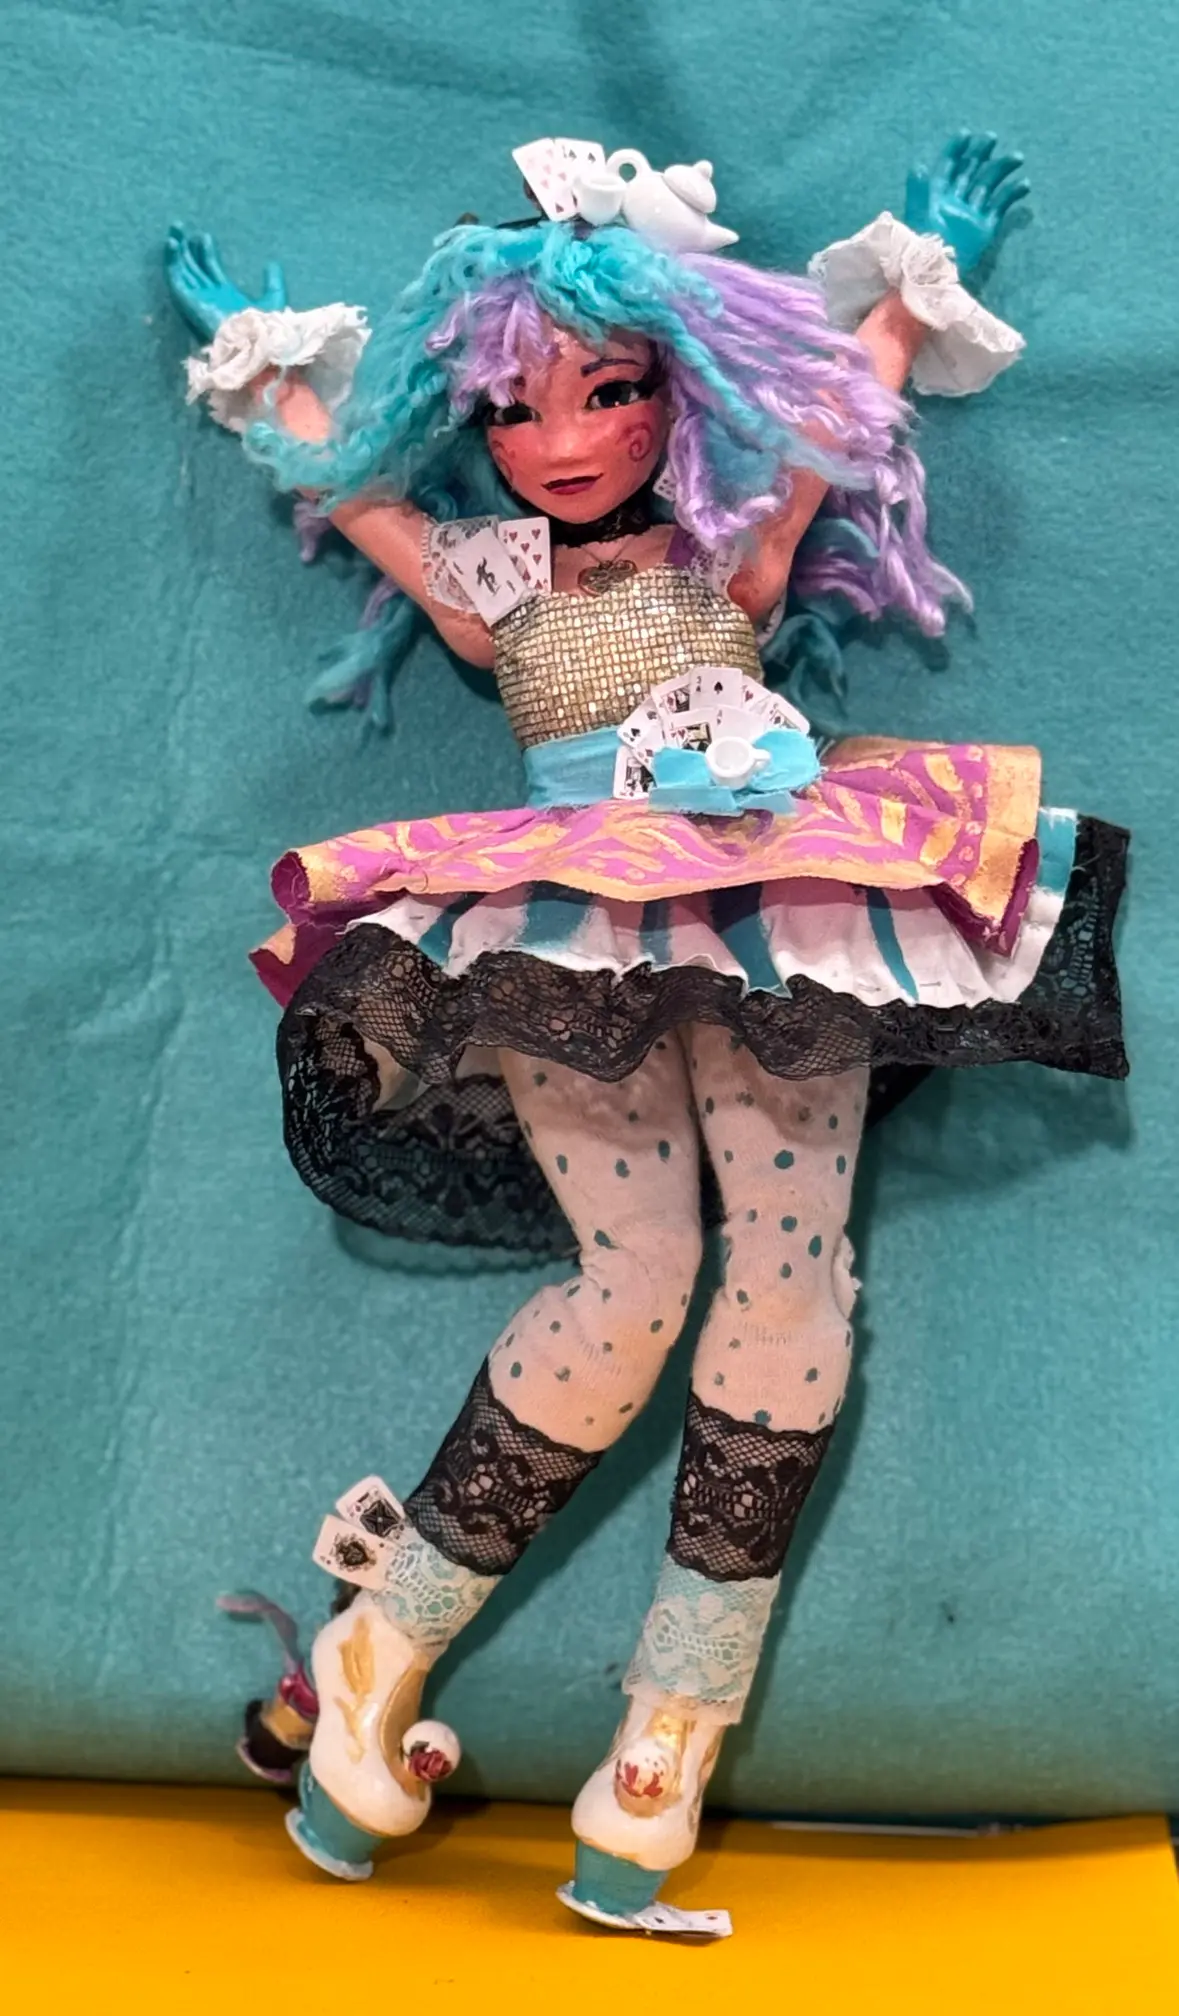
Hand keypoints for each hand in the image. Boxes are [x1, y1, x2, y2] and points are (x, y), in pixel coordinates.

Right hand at [164, 225, 287, 339]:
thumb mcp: (274, 298)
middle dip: (186, 248)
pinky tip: (171, 244)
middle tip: (180, 228)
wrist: (252, 342)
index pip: (211, 269)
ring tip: (173, 233)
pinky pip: (176, 280)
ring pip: (182, 271)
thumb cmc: (264, 326)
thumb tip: (272, 263)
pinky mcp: (188, 301)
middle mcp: (208, 295)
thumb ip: (272, 282)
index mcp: (225, 294)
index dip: (206, 252)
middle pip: (193, 268)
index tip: (204, 236)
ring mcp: (197, 298)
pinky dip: (171, 262)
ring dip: (176, 252)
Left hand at [903, 131, 1028, 276]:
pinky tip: (1024, 184)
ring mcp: (972, 213)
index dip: (956, 149)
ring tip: (1017, 157)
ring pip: (989, 183)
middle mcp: (956, 200)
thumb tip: (920, 164)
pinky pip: (1001, 206)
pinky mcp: (986, 227)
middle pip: (971, 169)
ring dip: (1003, 168)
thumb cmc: (923, 242)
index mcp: (938, 194)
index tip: (966, 134)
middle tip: (991, 138)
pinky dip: (1013, 194)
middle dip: (981, 153)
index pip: (949, 166)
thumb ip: (919, 188)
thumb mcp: (918, 213)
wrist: (937, 271)